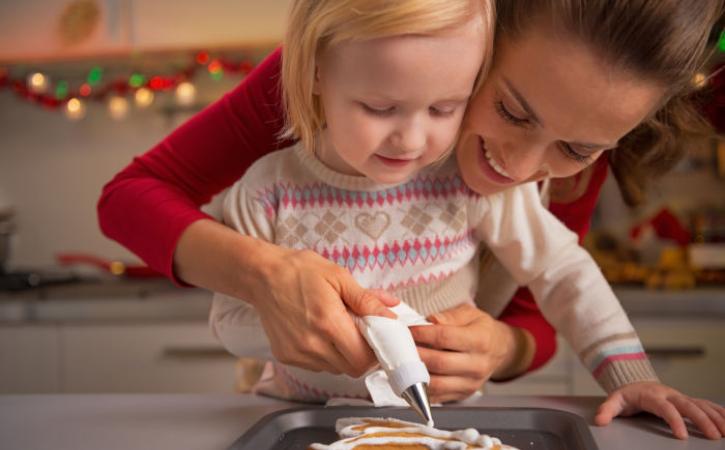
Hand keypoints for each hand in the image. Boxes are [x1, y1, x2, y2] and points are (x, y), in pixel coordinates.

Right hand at [253, 247, 398, 376]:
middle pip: (351, 368)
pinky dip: (325, 355)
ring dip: (343, 355)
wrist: (262, 275)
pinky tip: (320, 334)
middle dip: (361, 354)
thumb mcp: (339, 276)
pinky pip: (316, 366)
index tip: (376, 338)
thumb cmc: (300, 271)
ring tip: (338, 330)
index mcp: (328, 323)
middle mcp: (312, 344)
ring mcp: (297, 353)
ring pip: (334, 369)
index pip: (363, 359)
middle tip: (360, 333)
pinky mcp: (286, 356)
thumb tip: (391, 314)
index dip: (374, 352)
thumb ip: (366, 299)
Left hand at [409, 303, 518, 402]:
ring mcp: (470, 383)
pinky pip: (437, 396)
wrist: (499, 350)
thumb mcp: (469, 314)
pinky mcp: (462, 395)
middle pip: (439, 363)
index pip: (445, 338)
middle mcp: (477, 365)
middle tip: (399, 347)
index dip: (423, 334)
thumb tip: (431, 321)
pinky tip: (409, 378)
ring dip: (414, 375)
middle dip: (415, 355)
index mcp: (480, 341)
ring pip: (436, 383)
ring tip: (401, 363)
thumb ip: (449, 316)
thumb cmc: (481, 330)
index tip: (408, 330)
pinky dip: (420, 388)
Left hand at [595, 382, 724, 439]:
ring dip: (716, 417)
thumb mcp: (615, 400)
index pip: (666, 409)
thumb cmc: (627, 394)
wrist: (636, 381)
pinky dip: (719, 411)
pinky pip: (706, 404)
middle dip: (703, 421)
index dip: (674, 421)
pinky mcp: (687, 399)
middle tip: (714, 436)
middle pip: (689, 406)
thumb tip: (599, 421)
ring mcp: (680, 396)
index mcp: (653, 396)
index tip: (682, 436)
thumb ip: (607, 410)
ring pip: (701, 404)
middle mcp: (670, 394)